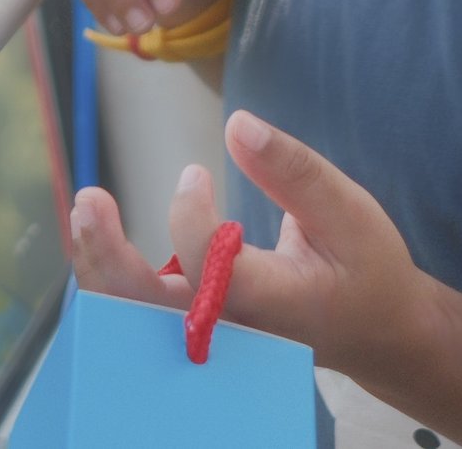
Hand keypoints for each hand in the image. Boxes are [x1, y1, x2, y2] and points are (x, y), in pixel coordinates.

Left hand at [66, 109, 438, 382]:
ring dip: (103, 265)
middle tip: (90, 200)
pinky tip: (99, 232)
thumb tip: (237, 124)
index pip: (219, 275)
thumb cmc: (365, 266)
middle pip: (157, 314)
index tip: (194, 176)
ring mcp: (216, 337)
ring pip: (140, 318)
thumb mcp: (348, 211)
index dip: (192, 224)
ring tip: (86, 209)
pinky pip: (146, 311)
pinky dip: (117, 273)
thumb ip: (294, 171)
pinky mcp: (202, 329)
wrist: (376, 331)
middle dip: (113, 259)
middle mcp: (238, 331)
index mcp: (280, 304)